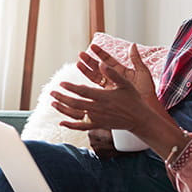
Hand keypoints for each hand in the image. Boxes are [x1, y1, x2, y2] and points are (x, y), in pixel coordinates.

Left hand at [50, 62, 185, 157]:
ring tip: (52, 104)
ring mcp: (98, 118)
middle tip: (51, 92)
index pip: (84, 91)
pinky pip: (82, 127)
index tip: (61, 83)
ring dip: (63, 109)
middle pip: (76, 103)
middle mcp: (99, 109)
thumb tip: (101, 63)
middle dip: (62, 98)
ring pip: (77, 115)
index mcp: (104, 97)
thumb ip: (113, 73)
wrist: (139, 119)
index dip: (71, 88)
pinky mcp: (99, 125)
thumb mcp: (126, 83)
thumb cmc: (133, 99)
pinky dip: (71, 126)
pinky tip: (61, 123)